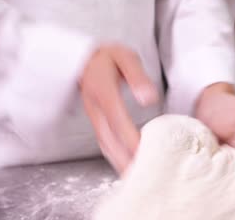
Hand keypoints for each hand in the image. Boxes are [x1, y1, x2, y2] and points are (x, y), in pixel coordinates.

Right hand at [79, 44, 157, 173]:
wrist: (85, 59)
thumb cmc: (109, 58)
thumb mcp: (125, 58)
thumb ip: (137, 76)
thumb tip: (149, 98)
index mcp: (103, 91)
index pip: (117, 119)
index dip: (130, 137)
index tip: (145, 152)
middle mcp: (95, 108)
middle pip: (109, 139)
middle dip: (125, 158)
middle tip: (143, 175)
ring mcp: (93, 116)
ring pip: (105, 144)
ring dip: (119, 161)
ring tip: (136, 177)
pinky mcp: (96, 121)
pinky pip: (104, 142)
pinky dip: (114, 156)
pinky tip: (126, 165)